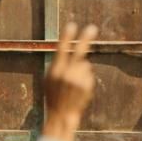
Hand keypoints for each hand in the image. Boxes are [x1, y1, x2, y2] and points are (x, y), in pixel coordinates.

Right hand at [43, 23, 97, 140]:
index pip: (61, 49)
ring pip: (85, 64)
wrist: (62, 115)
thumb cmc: (53, 97)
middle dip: (85, 39)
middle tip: (92, 28)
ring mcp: (78, 80)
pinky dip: (85, 78)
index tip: (72, 25)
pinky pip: (88, 74)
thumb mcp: (49, 80)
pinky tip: (79, 89)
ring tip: (73, 84)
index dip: (66, 37)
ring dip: (81, 70)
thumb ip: (58, 67)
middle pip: (79, 52)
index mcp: (55, 71)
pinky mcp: (87, 86)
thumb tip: (75, 57)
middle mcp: (67, 74)